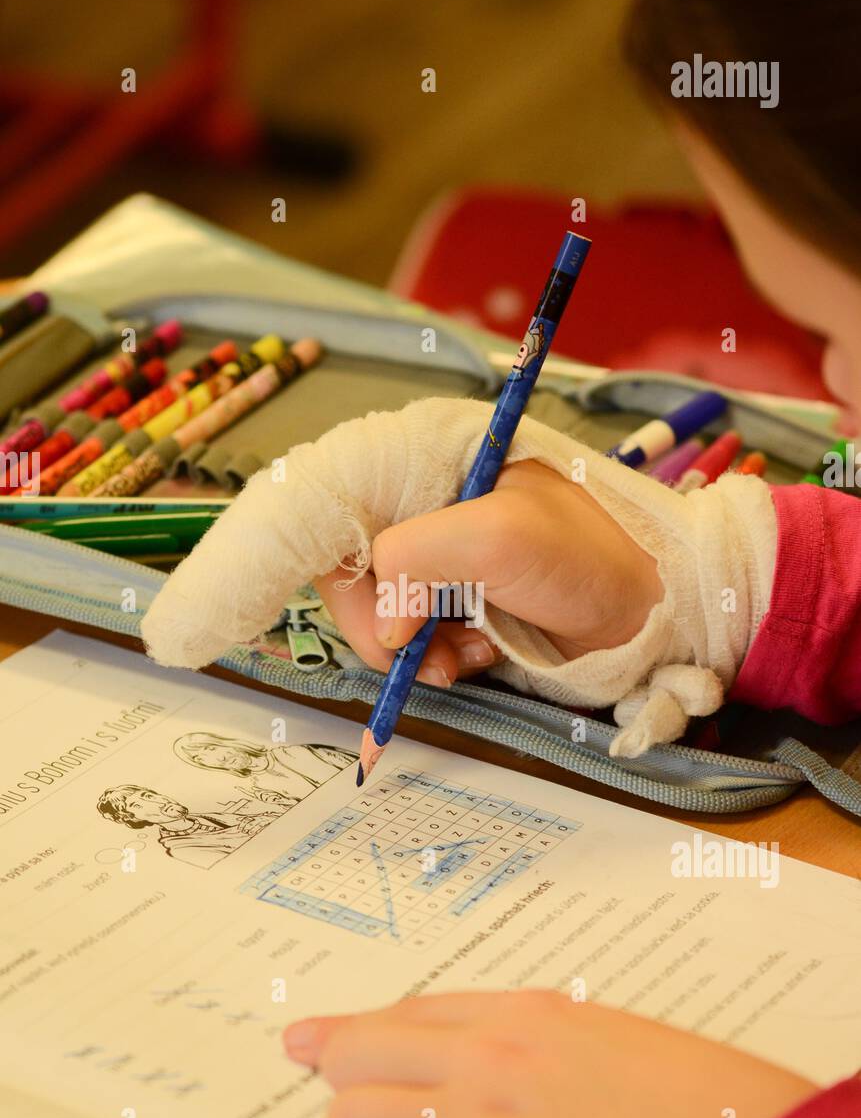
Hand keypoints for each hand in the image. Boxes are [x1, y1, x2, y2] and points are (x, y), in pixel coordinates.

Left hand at [284, 991, 814, 1117]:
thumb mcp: (594, 1033)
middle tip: (359, 1111)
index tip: (311, 1040)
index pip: (402, 1011)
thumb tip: (466, 1051)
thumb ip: (522, 1036)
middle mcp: (485, 1052)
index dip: (347, 1030)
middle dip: (347, 1084)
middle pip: (357, 1054)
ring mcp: (480, 1116)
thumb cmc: (678, 1094)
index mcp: (517, 1010)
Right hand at [317, 459, 661, 687]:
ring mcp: (441, 552)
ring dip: (414, 647)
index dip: (335, 569)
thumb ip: (419, 559)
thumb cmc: (592, 557)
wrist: (655, 610)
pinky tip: (478, 655)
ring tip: (466, 657)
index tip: (367, 622)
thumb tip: (385, 623)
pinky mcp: (457, 595)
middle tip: (418, 658)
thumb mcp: (501, 538)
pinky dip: (435, 655)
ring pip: (380, 609)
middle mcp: (426, 501)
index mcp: (429, 459)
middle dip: (381, 622)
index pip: (337, 505)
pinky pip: (413, 633)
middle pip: (351, 567)